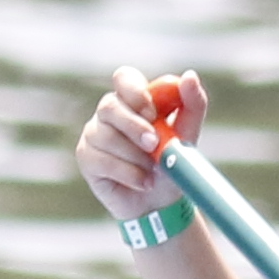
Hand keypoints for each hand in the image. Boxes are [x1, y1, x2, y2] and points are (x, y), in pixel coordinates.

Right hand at [77, 66, 201, 217]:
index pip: (124, 78)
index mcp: (133, 98)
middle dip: (134, 126)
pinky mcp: (86, 157)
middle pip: (110, 106)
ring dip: (136, 157)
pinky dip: (129, 173)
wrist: (161, 201)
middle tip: (154, 143)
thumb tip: (189, 76)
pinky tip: (143, 181)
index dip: (134, 91)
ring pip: (107, 136)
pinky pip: (102, 161)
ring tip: (154, 170)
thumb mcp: (188, 133)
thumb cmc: (171, 162)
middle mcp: (109, 112)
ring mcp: (94, 134)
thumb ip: (192, 104)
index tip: (152, 111)